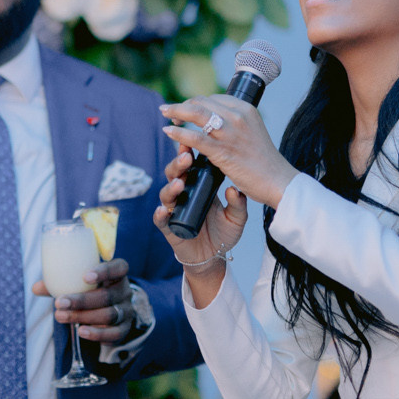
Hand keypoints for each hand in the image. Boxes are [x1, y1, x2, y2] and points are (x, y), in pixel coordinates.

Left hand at [31, 257, 135, 343]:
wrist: (112, 308)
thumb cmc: (92, 290)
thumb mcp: (80, 283)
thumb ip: (60, 283)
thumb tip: (35, 288)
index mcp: (117, 274)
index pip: (118, 267)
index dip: (104, 271)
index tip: (85, 276)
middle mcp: (125, 291)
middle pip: (107, 295)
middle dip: (81, 300)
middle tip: (59, 303)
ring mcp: (126, 311)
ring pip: (108, 315)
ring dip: (83, 316)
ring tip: (60, 317)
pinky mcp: (123, 329)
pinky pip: (113, 334)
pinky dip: (97, 334)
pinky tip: (81, 331)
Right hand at [153, 146, 248, 266]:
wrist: (215, 256)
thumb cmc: (224, 232)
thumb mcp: (237, 217)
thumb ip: (238, 204)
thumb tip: (233, 189)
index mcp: (198, 187)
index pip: (190, 165)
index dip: (188, 153)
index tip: (192, 142)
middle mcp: (183, 195)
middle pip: (175, 174)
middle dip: (178, 164)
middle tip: (187, 157)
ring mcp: (174, 210)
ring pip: (166, 193)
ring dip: (171, 187)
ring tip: (180, 183)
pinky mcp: (168, 227)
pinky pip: (160, 219)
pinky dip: (160, 214)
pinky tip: (164, 210)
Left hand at [159, 95, 298, 210]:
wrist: (278, 181)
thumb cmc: (263, 161)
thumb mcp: (252, 131)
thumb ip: (234, 123)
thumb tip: (214, 121)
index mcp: (246, 109)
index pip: (213, 98)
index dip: (195, 101)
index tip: (185, 108)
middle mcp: (238, 116)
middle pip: (202, 102)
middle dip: (182, 104)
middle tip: (169, 111)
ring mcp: (230, 133)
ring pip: (196, 113)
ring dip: (176, 111)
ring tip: (164, 113)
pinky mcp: (223, 151)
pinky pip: (195, 137)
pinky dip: (178, 133)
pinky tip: (168, 132)